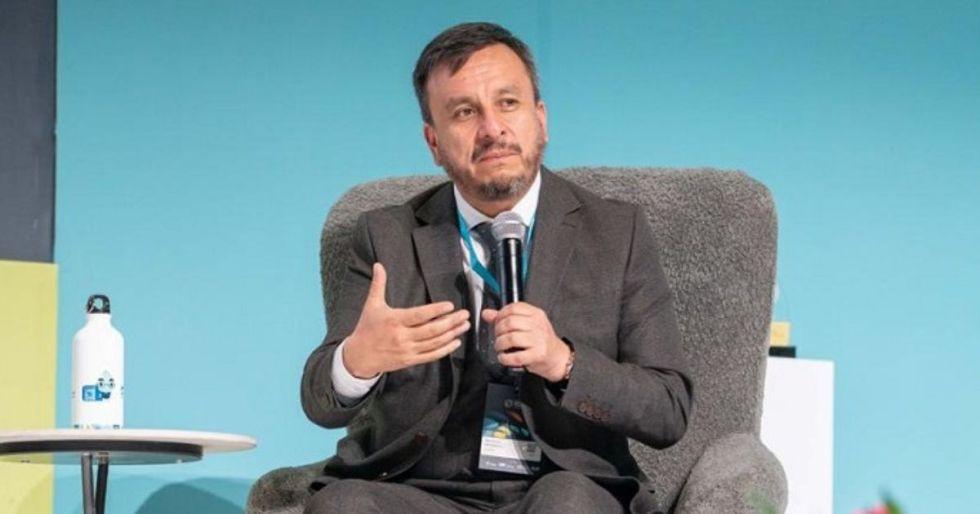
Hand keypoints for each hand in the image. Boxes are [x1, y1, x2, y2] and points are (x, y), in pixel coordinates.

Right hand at [343, 263, 469, 377]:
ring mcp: (407, 350)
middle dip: (451, 322)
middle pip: (431, 330)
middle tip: (465, 314)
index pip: (419, 315)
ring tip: (464, 325)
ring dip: (451, 334)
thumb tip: (378, 265)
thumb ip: (378, 284)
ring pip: (434, 343)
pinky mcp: (410, 360)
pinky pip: (431, 356)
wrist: (359, 356)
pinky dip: (445, 350)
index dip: (436, 310)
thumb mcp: (371, 305)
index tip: (450, 305)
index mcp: (394, 320)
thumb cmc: (367, 328)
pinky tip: (456, 342)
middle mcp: (402, 336)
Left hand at [481, 302, 570, 382]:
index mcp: (536, 314)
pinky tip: (504, 357)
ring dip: (500, 345)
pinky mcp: (538, 355)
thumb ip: (506, 318)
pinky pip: (516, 356)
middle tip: (498, 337)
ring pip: (511, 338)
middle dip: (498, 331)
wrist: (557, 357)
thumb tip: (487, 313)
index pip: (513, 308)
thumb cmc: (541, 340)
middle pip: (510, 323)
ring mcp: (539, 340)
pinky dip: (505, 358)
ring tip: (500, 348)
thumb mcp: (527, 325)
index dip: (500, 315)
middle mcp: (538, 325)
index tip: (497, 322)